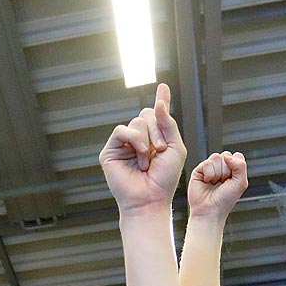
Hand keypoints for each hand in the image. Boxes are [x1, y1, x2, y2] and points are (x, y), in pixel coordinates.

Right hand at [99, 83, 186, 212]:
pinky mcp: (110, 151)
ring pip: (136, 122)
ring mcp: (123, 145)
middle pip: (146, 114)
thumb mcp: (175, 148)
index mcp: (154, 138)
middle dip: (157, 129)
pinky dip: (134, 140)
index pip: (156, 115)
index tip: (163, 86)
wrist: (150, 199)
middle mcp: (137, 139)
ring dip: (147, 139)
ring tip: (149, 160)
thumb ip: (168, 124)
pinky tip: (140, 156)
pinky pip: (122, 131)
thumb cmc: (164, 179)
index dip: (161, 99)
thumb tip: (158, 103)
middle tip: (161, 149)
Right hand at [187, 150, 247, 220]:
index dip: (236, 166)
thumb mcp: (241, 183)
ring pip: (216, 157)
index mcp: (233, 170)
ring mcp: (210, 168)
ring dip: (217, 173)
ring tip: (214, 183)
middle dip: (226, 171)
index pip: (237, 156)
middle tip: (222, 183)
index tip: (233, 180)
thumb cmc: (226, 200)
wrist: (210, 210)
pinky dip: (209, 174)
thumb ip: (240, 165)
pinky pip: (206, 163)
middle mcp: (221, 167)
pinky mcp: (199, 170)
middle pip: (226, 155)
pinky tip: (207, 182)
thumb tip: (227, 156)